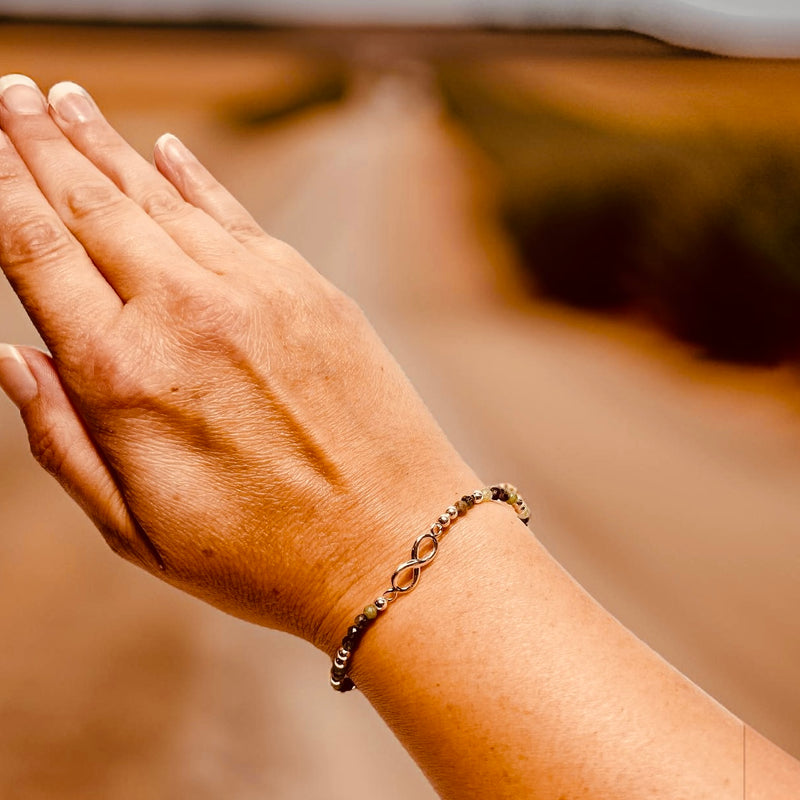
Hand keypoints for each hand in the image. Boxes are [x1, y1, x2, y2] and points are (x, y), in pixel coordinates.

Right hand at [0, 75, 476, 649]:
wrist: (395, 542)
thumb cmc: (264, 555)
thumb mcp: (136, 530)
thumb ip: (62, 441)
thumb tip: (14, 359)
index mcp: (124, 376)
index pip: (38, 253)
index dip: (2, 187)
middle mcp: (186, 314)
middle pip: (93, 205)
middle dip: (41, 143)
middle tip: (11, 93)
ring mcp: (255, 292)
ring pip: (161, 197)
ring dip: (107, 145)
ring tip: (66, 104)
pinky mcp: (310, 290)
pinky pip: (235, 216)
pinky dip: (194, 178)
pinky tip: (165, 149)